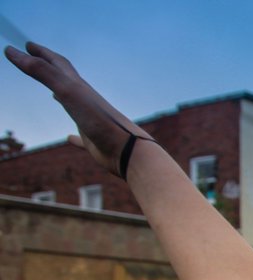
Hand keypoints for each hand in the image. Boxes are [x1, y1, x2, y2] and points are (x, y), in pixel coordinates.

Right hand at [4, 42, 151, 176]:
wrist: (128, 150)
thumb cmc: (100, 120)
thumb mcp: (67, 91)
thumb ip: (41, 71)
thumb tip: (13, 51)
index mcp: (80, 88)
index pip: (58, 64)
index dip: (42, 53)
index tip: (28, 45)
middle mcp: (85, 101)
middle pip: (66, 80)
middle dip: (50, 68)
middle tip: (36, 60)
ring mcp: (90, 121)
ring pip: (75, 106)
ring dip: (62, 98)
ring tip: (53, 95)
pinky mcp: (94, 142)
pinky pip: (81, 138)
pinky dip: (74, 137)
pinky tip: (69, 138)